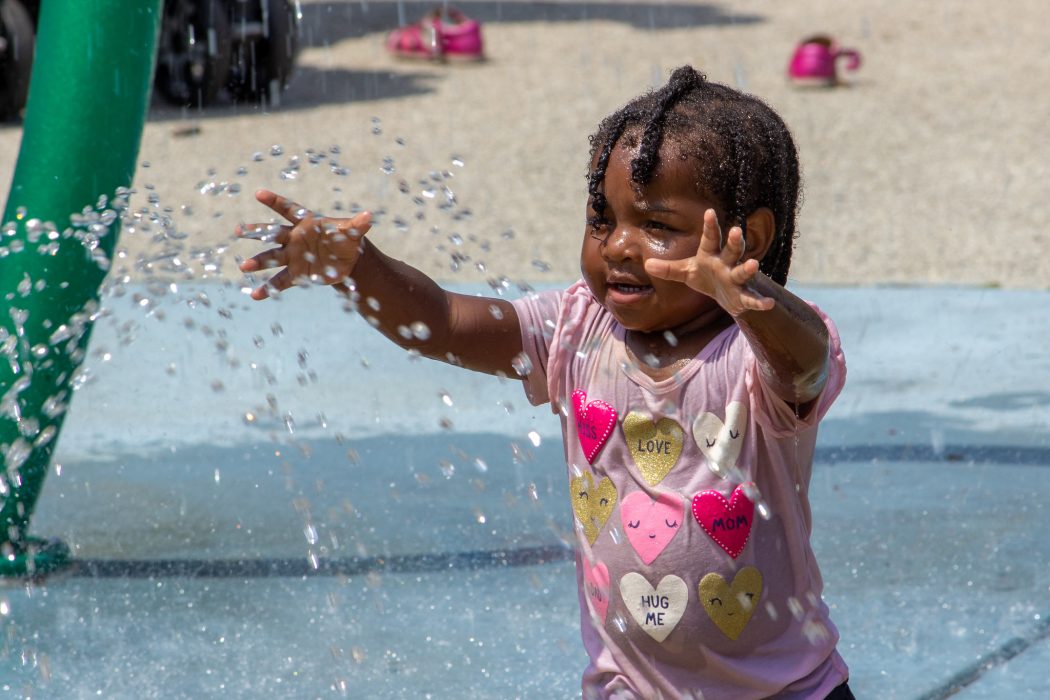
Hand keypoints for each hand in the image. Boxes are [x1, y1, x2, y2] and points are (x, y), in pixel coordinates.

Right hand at [236, 189, 371, 299]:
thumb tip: (369, 217)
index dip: (275, 201)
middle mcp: (294, 239)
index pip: (288, 210)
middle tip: (240, 231)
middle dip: (257, 232)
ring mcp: (292, 257)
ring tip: (245, 266)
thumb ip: (357, 225)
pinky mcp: (296, 274)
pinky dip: (268, 289)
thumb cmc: (346, 240)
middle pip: (272, 234)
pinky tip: (256, 295)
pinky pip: (280, 282)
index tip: (259, 194)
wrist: (347, 262)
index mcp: (305, 223)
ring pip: (272, 258)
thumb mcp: (352, 233)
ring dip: (259, 262)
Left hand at [644, 209, 773, 316]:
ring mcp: (736, 279)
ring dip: (748, 269)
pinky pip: (752, 298)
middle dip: (735, 242)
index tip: (709, 211)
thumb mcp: (686, 272)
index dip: (710, 225)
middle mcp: (726, 263)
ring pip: (743, 272)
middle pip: (731, 250)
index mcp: (711, 255)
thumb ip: (669, 269)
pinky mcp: (743, 296)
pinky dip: (760, 302)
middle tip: (737, 231)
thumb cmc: (706, 276)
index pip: (710, 238)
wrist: (726, 296)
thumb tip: (647, 264)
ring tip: (753, 265)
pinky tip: (768, 303)